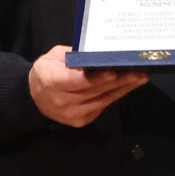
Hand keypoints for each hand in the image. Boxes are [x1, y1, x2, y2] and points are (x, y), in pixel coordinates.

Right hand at [28, 45, 146, 126]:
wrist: (34, 98)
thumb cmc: (46, 71)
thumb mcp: (53, 57)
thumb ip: (74, 57)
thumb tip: (98, 54)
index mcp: (52, 81)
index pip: (78, 81)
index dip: (97, 78)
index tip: (114, 72)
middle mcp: (62, 101)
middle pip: (95, 91)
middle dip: (119, 81)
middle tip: (138, 71)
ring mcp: (72, 114)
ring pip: (103, 100)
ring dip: (123, 89)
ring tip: (140, 77)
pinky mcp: (81, 121)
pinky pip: (102, 106)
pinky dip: (115, 95)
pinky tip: (128, 86)